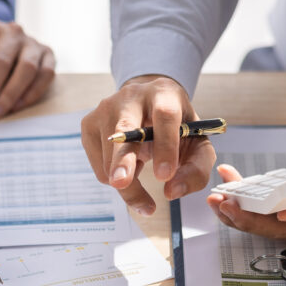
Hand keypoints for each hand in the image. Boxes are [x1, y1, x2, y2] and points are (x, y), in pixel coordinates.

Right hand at [80, 75, 216, 214]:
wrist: (148, 105)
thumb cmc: (176, 128)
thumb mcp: (196, 143)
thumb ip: (195, 169)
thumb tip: (172, 191)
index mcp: (164, 93)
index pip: (165, 116)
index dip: (165, 146)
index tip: (165, 175)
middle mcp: (131, 96)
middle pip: (125, 129)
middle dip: (124, 159)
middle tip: (122, 183)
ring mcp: (105, 109)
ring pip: (110, 158)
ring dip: (128, 183)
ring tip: (142, 172)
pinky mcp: (89, 125)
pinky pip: (100, 167)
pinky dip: (115, 177)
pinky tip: (128, 163)